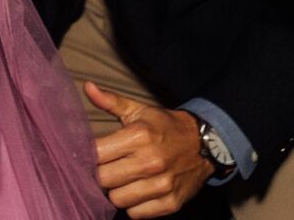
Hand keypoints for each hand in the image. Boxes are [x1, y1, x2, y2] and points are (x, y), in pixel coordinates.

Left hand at [87, 84, 212, 217]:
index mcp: (139, 135)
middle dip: (101, 175)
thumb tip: (88, 87)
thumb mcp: (139, 110)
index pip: (97, 154)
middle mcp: (150, 161)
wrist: (205, 144)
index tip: (92, 155)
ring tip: (124, 180)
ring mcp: (162, 185)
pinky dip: (134, 206)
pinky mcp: (171, 203)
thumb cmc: (165, 126)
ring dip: (117, 192)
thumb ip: (110, 101)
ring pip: (117, 200)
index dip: (89, 155)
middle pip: (103, 180)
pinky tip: (138, 191)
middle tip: (107, 168)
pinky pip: (136, 214)